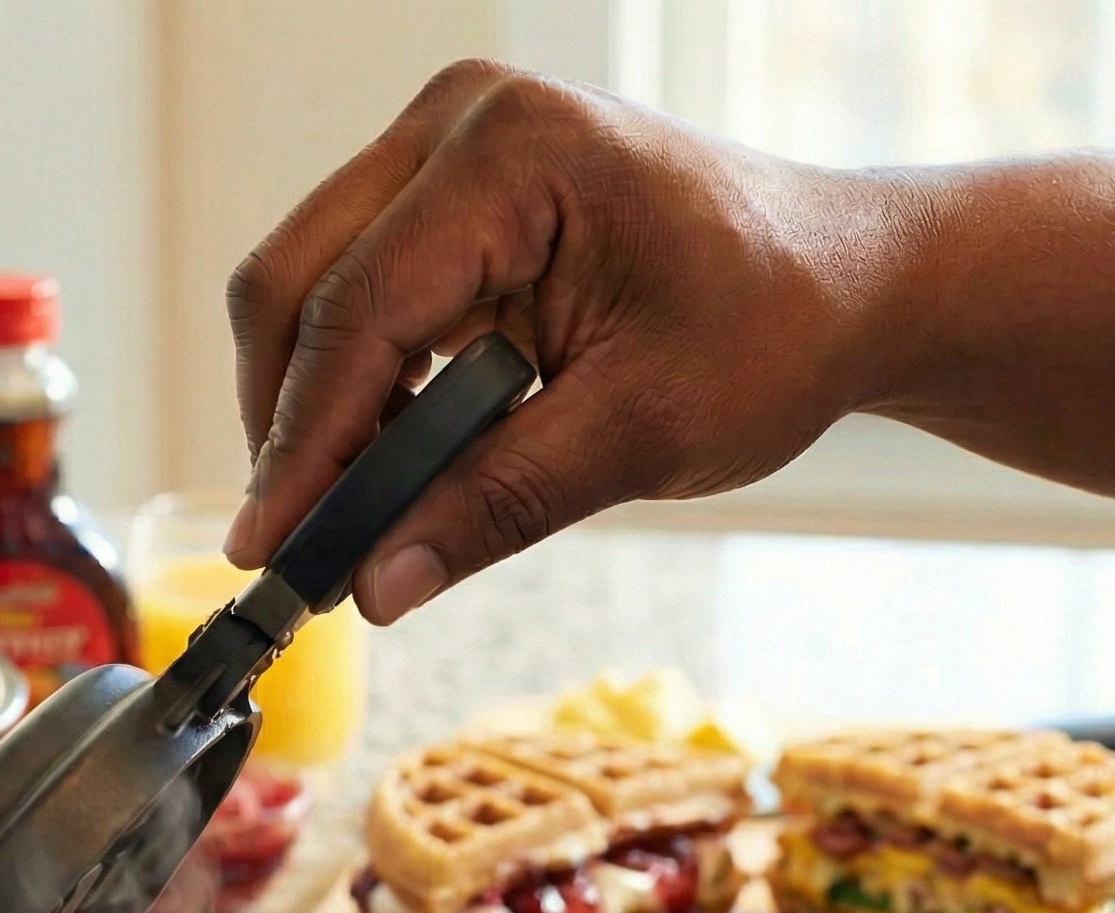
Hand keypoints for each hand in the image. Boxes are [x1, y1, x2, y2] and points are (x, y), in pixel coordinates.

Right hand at [223, 61, 903, 621]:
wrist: (842, 280)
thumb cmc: (772, 332)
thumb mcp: (639, 435)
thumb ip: (496, 506)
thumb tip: (373, 587)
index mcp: (515, 155)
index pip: (357, 310)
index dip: (302, 446)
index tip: (271, 552)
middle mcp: (458, 124)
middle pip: (294, 283)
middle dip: (285, 427)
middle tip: (294, 550)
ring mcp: (445, 151)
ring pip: (306, 290)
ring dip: (312, 413)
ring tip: (343, 522)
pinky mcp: (447, 197)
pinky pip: (353, 294)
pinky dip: (352, 391)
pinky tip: (383, 468)